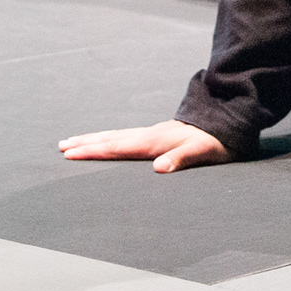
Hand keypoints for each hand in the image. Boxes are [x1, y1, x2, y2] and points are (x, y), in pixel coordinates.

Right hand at [58, 119, 231, 173]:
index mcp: (155, 141)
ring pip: (116, 135)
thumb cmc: (218, 141)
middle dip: (85, 143)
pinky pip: (125, 136)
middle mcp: (150, 135)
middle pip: (111, 139)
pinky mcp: (157, 134)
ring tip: (73, 141)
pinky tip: (107, 141)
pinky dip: (109, 139)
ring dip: (94, 139)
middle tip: (60, 146)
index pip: (118, 147)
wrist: (229, 122)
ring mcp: (153, 132)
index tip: (70, 154)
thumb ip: (181, 158)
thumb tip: (159, 168)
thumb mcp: (204, 151)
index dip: (94, 151)